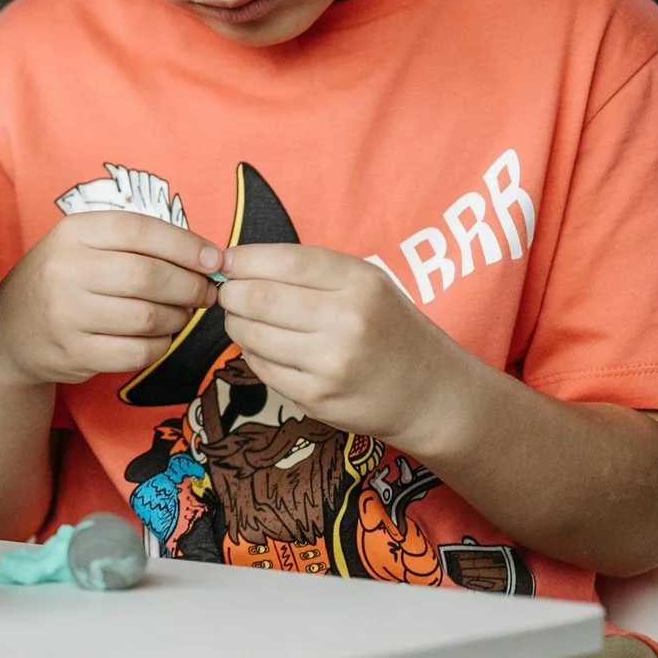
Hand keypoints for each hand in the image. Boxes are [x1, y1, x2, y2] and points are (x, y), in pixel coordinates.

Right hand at [0, 212, 220, 385]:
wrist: (10, 330)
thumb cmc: (64, 280)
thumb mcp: (85, 245)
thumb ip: (137, 243)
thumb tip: (208, 258)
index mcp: (73, 233)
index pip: (139, 230)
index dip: (185, 245)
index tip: (214, 260)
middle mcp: (65, 270)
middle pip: (148, 276)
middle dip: (190, 286)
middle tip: (206, 292)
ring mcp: (67, 315)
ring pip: (147, 318)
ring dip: (178, 318)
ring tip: (181, 313)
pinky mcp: (74, 354)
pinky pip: (138, 352)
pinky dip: (160, 346)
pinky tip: (158, 337)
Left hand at [216, 245, 472, 448]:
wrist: (432, 394)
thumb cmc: (390, 330)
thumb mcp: (368, 286)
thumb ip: (311, 272)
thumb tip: (238, 264)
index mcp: (361, 283)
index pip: (285, 261)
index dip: (243, 260)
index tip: (226, 262)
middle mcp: (347, 320)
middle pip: (259, 297)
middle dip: (231, 293)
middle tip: (228, 294)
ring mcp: (331, 362)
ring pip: (252, 334)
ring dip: (236, 324)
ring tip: (244, 319)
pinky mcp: (317, 397)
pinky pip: (262, 368)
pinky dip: (252, 354)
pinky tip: (266, 349)